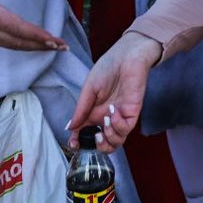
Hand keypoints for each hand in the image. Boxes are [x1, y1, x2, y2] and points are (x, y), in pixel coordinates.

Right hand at [0, 0, 67, 51]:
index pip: (16, 27)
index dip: (36, 34)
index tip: (53, 39)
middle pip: (17, 41)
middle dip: (41, 44)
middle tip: (62, 46)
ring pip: (11, 45)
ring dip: (32, 47)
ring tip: (52, 47)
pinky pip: (3, 44)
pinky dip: (19, 45)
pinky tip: (29, 44)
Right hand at [68, 31, 159, 150]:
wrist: (126, 56)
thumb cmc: (107, 68)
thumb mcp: (89, 89)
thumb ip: (81, 110)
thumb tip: (70, 128)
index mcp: (94, 112)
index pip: (86, 133)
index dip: (80, 142)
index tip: (73, 144)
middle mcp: (107, 117)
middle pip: (104, 143)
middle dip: (98, 146)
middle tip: (93, 137)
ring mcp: (120, 116)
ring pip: (116, 141)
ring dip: (108, 137)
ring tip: (105, 122)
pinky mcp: (132, 112)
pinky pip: (126, 129)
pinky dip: (118, 125)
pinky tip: (114, 111)